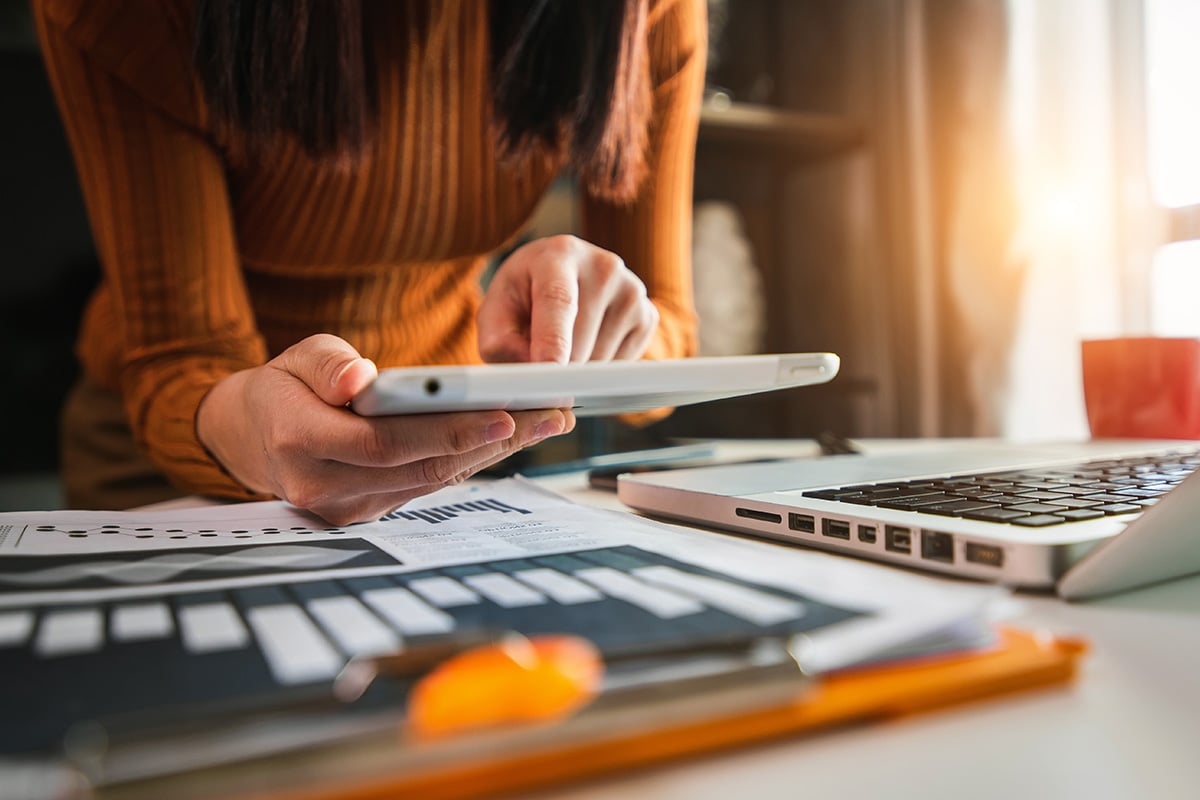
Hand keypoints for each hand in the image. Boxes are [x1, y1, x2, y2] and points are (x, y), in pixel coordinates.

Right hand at [196, 334, 574, 524]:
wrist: (250, 437)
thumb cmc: (282, 387)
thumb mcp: (295, 358)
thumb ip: (327, 365)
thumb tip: (360, 378)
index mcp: (298, 441)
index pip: (385, 442)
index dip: (448, 431)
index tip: (505, 413)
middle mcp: (322, 486)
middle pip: (422, 467)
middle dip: (494, 441)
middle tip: (551, 415)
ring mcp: (345, 510)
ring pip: (432, 482)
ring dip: (493, 453)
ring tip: (545, 422)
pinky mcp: (366, 517)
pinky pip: (427, 488)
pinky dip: (470, 462)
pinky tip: (510, 439)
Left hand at [477, 235, 659, 363]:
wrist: (560, 281)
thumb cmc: (524, 298)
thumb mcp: (497, 313)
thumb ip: (500, 342)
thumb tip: (531, 370)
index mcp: (559, 255)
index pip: (558, 302)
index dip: (553, 342)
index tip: (548, 375)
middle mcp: (603, 266)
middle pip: (580, 342)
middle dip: (555, 371)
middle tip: (537, 362)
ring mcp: (632, 289)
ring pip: (602, 362)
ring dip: (578, 372)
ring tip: (564, 344)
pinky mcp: (648, 315)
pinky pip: (623, 366)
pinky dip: (601, 370)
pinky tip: (587, 346)